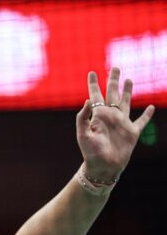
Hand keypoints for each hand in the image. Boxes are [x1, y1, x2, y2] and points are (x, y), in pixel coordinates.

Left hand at [76, 67, 154, 182]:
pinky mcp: (132, 132)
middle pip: (112, 94)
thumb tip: (87, 100)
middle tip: (115, 68)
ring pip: (125, 102)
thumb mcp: (83, 135)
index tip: (91, 72)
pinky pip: (141, 121)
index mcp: (98, 116)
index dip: (93, 84)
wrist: (103, 167)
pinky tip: (151, 107)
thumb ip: (83, 118)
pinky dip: (147, 114)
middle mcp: (110, 116)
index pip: (95, 96)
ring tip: (129, 79)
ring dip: (127, 91)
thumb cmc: (90, 152)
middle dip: (113, 81)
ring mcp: (122, 123)